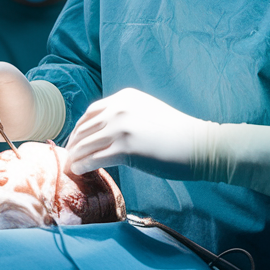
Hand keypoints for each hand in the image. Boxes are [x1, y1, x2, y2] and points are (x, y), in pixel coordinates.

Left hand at [64, 88, 212, 178]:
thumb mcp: (148, 111)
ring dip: (75, 157)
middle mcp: (119, 108)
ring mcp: (121, 127)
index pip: (91, 112)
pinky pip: (94, 158)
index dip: (79, 128)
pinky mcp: (125, 148)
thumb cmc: (177, 133)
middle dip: (74, 144)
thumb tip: (106, 131)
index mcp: (125, 97)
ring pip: (86, 144)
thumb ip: (127, 115)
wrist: (199, 144)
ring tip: (72, 167)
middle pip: (85, 128)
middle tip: (69, 156)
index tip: (75, 140)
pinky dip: (83, 165)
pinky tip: (80, 171)